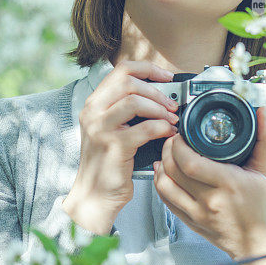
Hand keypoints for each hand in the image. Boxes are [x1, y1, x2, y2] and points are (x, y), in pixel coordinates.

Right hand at [62, 59, 179, 234]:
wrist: (94, 196)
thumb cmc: (109, 163)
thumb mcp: (111, 129)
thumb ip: (127, 109)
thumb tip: (162, 95)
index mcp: (94, 103)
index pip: (121, 70)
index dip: (148, 69)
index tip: (167, 77)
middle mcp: (93, 112)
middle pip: (128, 82)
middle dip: (157, 91)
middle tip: (173, 104)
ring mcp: (100, 128)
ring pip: (134, 101)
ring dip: (160, 108)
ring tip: (172, 119)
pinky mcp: (113, 147)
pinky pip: (144, 128)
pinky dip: (161, 128)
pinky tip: (168, 133)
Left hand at [152, 107, 265, 264]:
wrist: (264, 247)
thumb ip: (264, 138)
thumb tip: (262, 112)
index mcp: (229, 184)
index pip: (190, 162)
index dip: (178, 144)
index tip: (181, 134)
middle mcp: (210, 201)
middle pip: (173, 170)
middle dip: (168, 149)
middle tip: (173, 139)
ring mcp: (198, 214)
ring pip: (164, 186)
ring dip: (161, 165)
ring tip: (168, 154)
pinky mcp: (192, 223)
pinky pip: (166, 201)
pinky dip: (161, 183)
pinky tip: (165, 173)